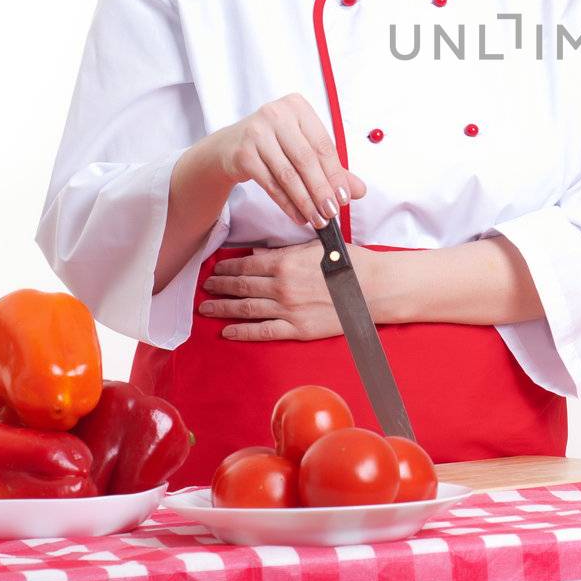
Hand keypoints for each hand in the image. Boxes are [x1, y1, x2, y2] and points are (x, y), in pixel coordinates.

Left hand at [199, 241, 384, 340]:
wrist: (375, 288)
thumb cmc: (350, 263)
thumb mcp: (315, 248)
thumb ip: (284, 252)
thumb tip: (258, 255)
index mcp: (285, 263)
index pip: (247, 265)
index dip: (228, 267)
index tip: (216, 268)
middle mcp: (281, 287)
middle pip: (242, 287)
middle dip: (220, 286)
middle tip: (205, 287)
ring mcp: (287, 310)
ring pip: (246, 309)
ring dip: (223, 308)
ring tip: (206, 308)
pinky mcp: (297, 329)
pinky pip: (263, 331)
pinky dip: (243, 332)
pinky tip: (227, 332)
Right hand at [205, 93, 366, 231]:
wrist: (230, 146)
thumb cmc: (275, 144)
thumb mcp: (303, 148)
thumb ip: (332, 167)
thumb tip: (360, 190)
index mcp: (298, 107)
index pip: (323, 144)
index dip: (336, 174)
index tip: (345, 197)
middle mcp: (276, 114)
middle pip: (306, 160)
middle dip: (321, 190)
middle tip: (332, 213)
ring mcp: (256, 133)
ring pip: (287, 174)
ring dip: (305, 201)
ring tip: (318, 219)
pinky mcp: (242, 153)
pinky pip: (270, 183)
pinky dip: (286, 203)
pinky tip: (298, 215)